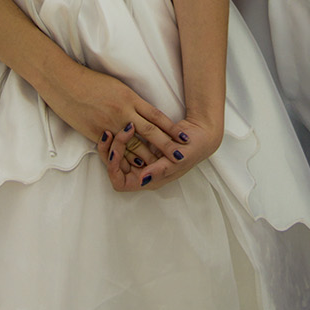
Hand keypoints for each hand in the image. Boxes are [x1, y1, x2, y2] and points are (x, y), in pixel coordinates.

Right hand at [49, 64, 185, 160]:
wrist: (66, 83)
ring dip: (148, 157)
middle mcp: (123, 113)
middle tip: (181, 156)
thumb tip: (144, 112)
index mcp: (130, 98)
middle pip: (150, 133)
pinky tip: (135, 167)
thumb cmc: (92, 81)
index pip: (156, 116)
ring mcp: (110, 124)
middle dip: (166, 146)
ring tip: (162, 166)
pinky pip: (115, 150)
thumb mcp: (118, 87)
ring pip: (133, 145)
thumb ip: (132, 101)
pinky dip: (126, 159)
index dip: (171, 128)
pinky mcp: (96, 133)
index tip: (184, 137)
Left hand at [102, 114, 223, 191]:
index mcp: (150, 180)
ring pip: (116, 157)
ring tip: (109, 130)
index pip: (120, 182)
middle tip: (110, 134)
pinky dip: (118, 138)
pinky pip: (123, 146)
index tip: (115, 152)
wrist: (201, 132)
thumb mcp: (179, 159)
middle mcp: (143, 172)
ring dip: (111, 144)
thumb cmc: (193, 149)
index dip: (114, 169)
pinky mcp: (142, 146)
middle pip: (114, 169)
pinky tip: (117, 127)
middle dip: (109, 152)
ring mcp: (142, 159)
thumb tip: (142, 179)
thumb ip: (161, 170)